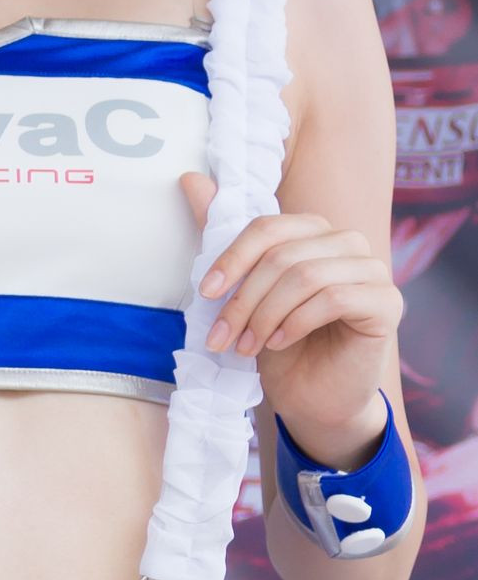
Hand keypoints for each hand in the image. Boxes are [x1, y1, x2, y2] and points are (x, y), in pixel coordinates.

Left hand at [182, 172, 401, 455]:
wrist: (312, 399)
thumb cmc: (279, 345)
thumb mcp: (244, 293)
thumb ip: (224, 240)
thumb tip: (192, 180)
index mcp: (314, 233)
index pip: (268, 228)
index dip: (232, 258)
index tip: (205, 294)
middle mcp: (347, 243)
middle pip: (284, 254)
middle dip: (244, 299)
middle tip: (221, 337)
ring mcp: (373, 271)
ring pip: (307, 275)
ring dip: (265, 315)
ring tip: (247, 346)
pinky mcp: (387, 303)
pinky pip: (334, 298)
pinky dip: (296, 322)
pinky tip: (279, 342)